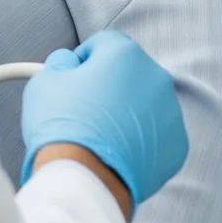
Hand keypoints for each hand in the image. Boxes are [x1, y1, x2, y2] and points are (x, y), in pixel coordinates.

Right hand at [18, 28, 187, 210]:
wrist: (85, 179)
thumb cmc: (63, 126)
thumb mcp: (44, 80)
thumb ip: (61, 62)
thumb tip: (70, 64)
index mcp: (125, 55)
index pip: (103, 43)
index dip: (82, 59)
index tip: (70, 79)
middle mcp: (156, 79)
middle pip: (128, 73)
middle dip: (108, 84)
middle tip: (82, 107)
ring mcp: (172, 114)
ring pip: (144, 103)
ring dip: (125, 111)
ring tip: (97, 133)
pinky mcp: (177, 146)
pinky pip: (155, 133)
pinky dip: (139, 138)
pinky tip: (114, 150)